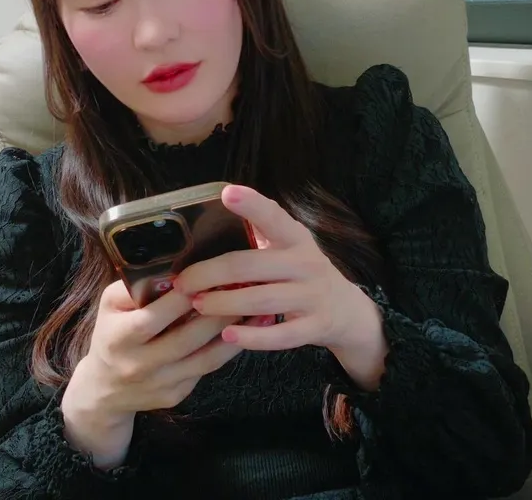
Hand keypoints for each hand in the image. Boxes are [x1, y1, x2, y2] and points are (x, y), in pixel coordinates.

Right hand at [62, 282, 241, 466]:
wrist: (105, 389)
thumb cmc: (112, 334)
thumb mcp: (110, 306)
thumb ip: (134, 287)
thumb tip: (172, 272)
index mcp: (120, 338)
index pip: (156, 316)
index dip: (184, 297)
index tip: (210, 275)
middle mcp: (140, 364)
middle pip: (188, 338)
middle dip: (219, 312)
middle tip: (245, 289)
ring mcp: (160, 383)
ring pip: (207, 358)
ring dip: (235, 333)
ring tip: (259, 310)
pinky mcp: (177, 395)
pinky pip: (207, 369)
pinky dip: (229, 349)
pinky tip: (248, 331)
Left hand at [173, 185, 388, 389]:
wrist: (347, 311)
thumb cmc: (304, 273)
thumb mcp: (290, 246)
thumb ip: (261, 230)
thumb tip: (217, 207)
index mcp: (296, 239)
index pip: (274, 216)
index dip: (252, 205)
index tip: (227, 193)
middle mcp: (307, 264)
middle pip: (252, 265)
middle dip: (212, 274)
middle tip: (183, 282)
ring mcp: (313, 296)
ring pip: (262, 300)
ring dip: (225, 303)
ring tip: (197, 306)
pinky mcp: (316, 326)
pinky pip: (281, 335)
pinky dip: (253, 337)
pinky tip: (228, 336)